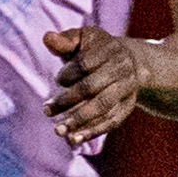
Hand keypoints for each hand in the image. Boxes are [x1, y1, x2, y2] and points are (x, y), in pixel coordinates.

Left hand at [43, 26, 148, 143]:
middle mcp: (121, 68)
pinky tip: (74, 138)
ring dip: (79, 120)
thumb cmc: (96, 50)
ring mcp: (126, 88)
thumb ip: (65, 40)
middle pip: (92, 87)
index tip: (58, 80)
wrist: (130, 61)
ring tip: (58, 130)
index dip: (68, 74)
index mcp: (109, 48)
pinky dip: (93, 131)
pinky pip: (111, 121)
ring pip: (102, 106)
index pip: (84, 64)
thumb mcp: (82, 40)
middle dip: (67, 101)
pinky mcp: (127, 106)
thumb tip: (47, 37)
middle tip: (47, 111)